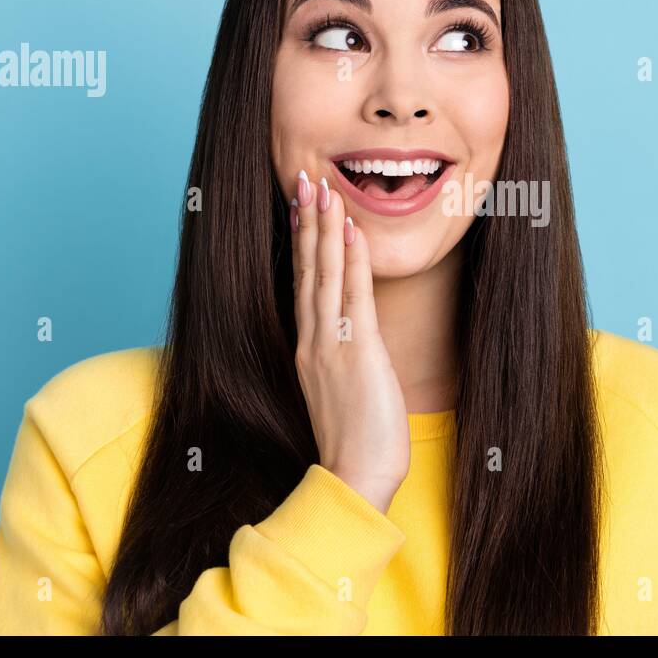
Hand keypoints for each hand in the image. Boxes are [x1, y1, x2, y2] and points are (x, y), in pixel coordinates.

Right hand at [289, 170, 409, 514]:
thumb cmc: (356, 444)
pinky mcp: (356, 354)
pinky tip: (350, 231)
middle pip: (306, 270)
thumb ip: (344, 361)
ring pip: (323, 275)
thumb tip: (356, 341)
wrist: (355, 479)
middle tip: (304, 178)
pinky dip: (350, 261)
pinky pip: (352, 298)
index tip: (300, 207)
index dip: (301, 243)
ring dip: (324, 229)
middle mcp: (312, 342)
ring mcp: (329, 346)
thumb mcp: (345, 392)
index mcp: (308, 350)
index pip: (302, 285)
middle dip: (306, 221)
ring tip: (323, 189)